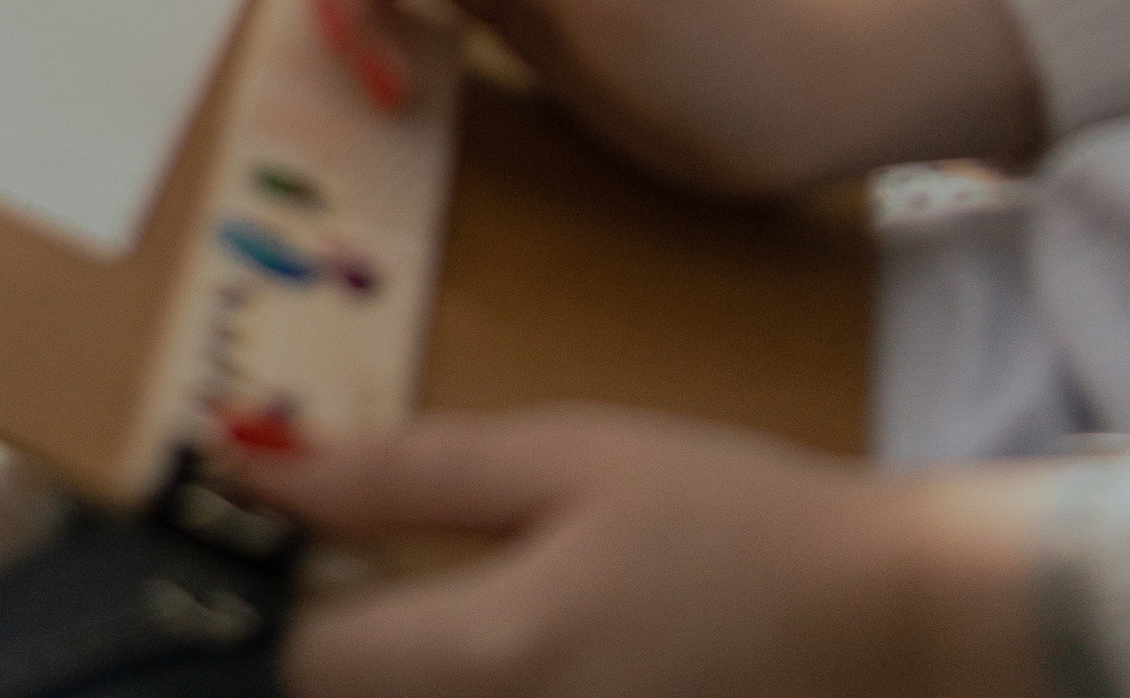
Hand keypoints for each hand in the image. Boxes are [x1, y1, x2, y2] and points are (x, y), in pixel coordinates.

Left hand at [254, 409, 1054, 697]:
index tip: (239, 553)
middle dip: (318, 650)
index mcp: (495, 656)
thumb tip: (263, 467)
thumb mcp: (569, 456)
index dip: (243, 606)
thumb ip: (410, 471)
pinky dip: (452, 693)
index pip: (298, 663)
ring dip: (384, 674)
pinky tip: (478, 654)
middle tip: (330, 578)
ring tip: (396, 614)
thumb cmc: (732, 518)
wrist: (889, 623)